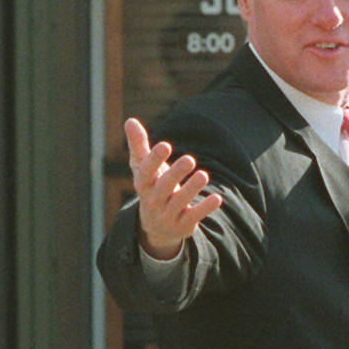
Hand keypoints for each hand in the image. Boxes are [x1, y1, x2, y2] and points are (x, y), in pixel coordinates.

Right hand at [124, 117, 222, 259]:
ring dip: (191, 189)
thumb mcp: (143, 168)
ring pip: (179, 202)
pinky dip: (205, 208)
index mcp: (143, 184)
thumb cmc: (152, 187)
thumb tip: (130, 120)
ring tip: (203, 175)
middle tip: (190, 159)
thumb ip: (139, 145)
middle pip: (163, 187)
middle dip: (175, 174)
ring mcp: (167, 215)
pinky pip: (194, 216)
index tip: (165, 145)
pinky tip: (217, 198)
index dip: (154, 159)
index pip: (146, 172)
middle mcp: (153, 201)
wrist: (157, 228)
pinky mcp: (183, 225)